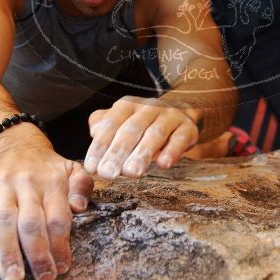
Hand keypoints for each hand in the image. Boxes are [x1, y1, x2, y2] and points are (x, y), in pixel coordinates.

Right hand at [0, 131, 93, 279]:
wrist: (18, 145)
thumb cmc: (50, 169)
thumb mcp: (74, 170)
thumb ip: (82, 187)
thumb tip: (79, 207)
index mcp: (53, 181)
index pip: (58, 218)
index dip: (60, 245)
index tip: (63, 268)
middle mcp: (28, 182)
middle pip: (32, 223)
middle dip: (38, 255)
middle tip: (43, 279)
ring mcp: (3, 185)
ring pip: (5, 220)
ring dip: (9, 251)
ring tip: (13, 278)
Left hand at [83, 96, 200, 178]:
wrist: (181, 111)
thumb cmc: (143, 122)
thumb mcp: (121, 120)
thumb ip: (103, 124)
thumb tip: (94, 132)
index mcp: (127, 105)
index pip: (110, 125)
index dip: (100, 146)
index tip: (92, 168)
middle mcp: (148, 107)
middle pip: (131, 130)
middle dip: (117, 153)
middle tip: (108, 174)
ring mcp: (169, 116)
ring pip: (155, 134)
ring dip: (142, 154)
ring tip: (132, 174)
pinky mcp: (188, 128)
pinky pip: (180, 139)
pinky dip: (172, 151)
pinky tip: (163, 165)